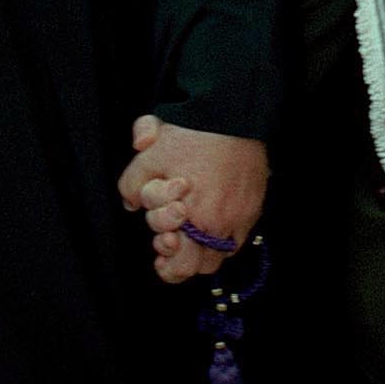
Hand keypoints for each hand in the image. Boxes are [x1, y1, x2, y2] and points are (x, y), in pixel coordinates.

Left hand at [116, 114, 267, 283]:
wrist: (230, 116)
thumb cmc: (191, 136)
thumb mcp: (149, 157)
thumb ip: (132, 184)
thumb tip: (131, 203)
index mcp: (190, 218)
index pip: (179, 265)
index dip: (165, 262)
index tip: (161, 245)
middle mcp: (218, 224)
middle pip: (199, 267)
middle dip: (182, 261)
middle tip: (172, 245)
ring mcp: (240, 218)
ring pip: (220, 257)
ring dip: (203, 252)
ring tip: (192, 236)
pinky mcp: (253, 207)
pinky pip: (238, 239)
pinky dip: (224, 238)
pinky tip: (212, 223)